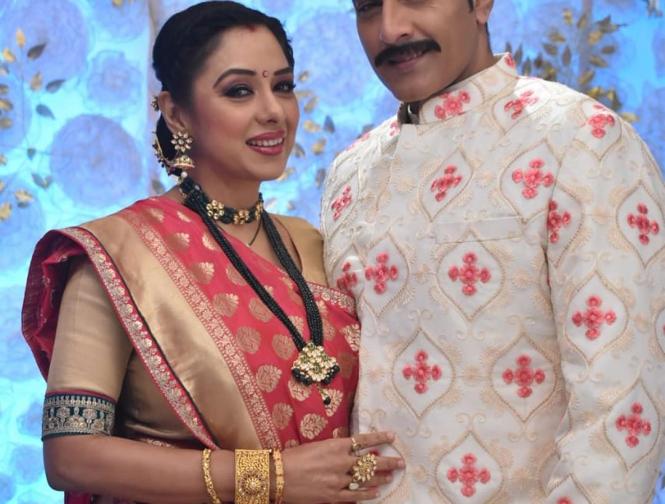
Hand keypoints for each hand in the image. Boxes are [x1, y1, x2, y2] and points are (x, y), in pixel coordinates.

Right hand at [281, 431, 402, 502]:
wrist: (278, 476)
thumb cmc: (294, 458)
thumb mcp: (316, 446)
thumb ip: (333, 448)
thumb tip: (346, 447)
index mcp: (336, 446)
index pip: (363, 440)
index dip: (379, 438)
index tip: (391, 437)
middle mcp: (341, 462)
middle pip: (370, 462)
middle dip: (388, 461)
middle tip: (400, 462)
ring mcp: (339, 481)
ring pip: (366, 479)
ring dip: (380, 477)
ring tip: (391, 475)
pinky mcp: (333, 496)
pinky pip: (355, 495)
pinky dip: (368, 494)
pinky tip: (377, 493)